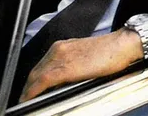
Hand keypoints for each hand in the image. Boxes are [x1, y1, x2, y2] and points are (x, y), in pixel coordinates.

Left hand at [19, 23, 147, 101]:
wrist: (122, 45)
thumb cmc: (110, 52)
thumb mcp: (85, 56)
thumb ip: (72, 65)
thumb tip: (64, 80)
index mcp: (63, 46)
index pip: (41, 65)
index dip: (32, 80)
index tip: (30, 90)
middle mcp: (58, 49)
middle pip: (34, 71)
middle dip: (28, 87)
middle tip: (25, 99)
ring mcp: (60, 57)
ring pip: (35, 76)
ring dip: (28, 90)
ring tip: (26, 101)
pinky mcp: (64, 67)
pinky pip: (42, 81)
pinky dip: (33, 91)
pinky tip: (29, 99)